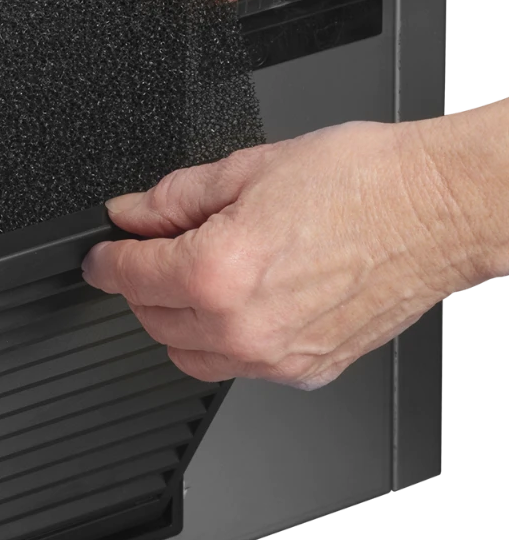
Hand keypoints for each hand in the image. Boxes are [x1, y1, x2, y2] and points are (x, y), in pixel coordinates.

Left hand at [81, 117, 496, 389]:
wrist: (439, 208)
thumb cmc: (362, 182)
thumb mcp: (247, 169)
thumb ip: (172, 199)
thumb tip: (130, 214)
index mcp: (217, 271)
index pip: (128, 276)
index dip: (105, 260)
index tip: (101, 255)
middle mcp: (241, 326)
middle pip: (150, 318)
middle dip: (144, 283)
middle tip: (164, 247)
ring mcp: (274, 357)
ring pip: (186, 352)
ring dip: (178, 318)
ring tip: (208, 273)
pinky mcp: (305, 370)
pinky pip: (237, 365)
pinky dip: (225, 338)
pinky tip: (247, 299)